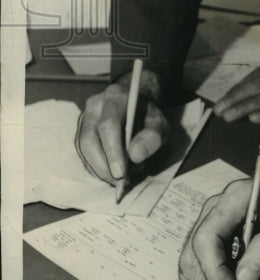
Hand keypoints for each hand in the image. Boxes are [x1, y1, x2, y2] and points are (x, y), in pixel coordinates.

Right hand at [75, 68, 168, 183]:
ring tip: (120, 178)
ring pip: (83, 149)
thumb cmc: (148, 115)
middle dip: (103, 166)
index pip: (108, 125)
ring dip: (99, 168)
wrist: (135, 104)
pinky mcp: (80, 130)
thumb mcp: (159, 123)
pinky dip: (96, 167)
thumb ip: (152, 137)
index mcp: (115, 97)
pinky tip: (111, 172)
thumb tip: (135, 156)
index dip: (112, 151)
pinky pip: (83, 153)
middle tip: (120, 182)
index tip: (120, 174)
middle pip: (89, 139)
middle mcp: (95, 106)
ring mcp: (84, 118)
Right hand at [178, 169, 259, 279]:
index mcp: (234, 198)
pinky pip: (198, 259)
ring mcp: (212, 219)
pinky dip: (209, 277)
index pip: (207, 237)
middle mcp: (216, 207)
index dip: (216, 272)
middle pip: (195, 250)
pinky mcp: (214, 232)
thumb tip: (243, 279)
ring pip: (192, 258)